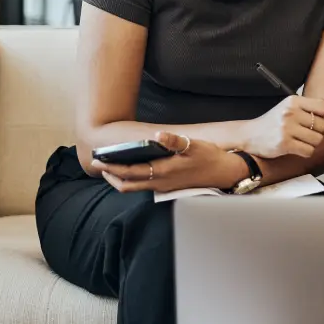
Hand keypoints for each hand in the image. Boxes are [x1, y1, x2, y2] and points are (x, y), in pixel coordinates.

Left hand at [92, 131, 246, 193]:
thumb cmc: (209, 157)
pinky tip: (132, 169)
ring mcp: (163, 187)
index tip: (98, 161)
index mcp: (162, 172)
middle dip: (110, 176)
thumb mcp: (193, 145)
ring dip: (120, 179)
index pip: (130, 173)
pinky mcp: (168, 187)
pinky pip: (143, 186)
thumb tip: (158, 135)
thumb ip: (174, 140)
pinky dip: (131, 179)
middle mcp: (160, 183)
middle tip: (98, 165)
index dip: (112, 168)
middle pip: (127, 185)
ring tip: (111, 167)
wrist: (225, 172)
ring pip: (134, 187)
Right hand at [243, 95, 323, 158]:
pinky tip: (296, 148)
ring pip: (317, 140)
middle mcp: (290, 113)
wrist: (250, 135)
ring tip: (300, 140)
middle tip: (307, 134)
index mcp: (294, 101)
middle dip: (319, 133)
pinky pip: (308, 151)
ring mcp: (286, 128)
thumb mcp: (291, 108)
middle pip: (323, 126)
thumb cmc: (274, 122)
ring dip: (312, 143)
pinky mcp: (284, 144)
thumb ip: (314, 107)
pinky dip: (305, 152)